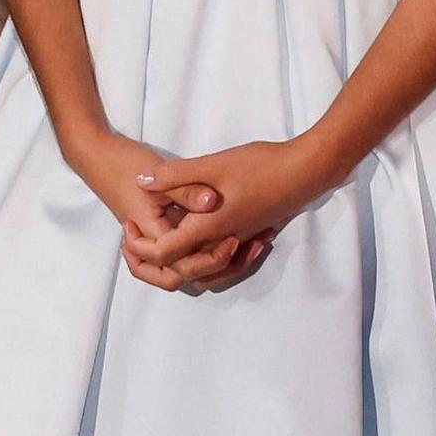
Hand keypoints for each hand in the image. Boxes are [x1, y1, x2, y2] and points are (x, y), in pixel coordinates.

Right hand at [56, 125, 249, 291]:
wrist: (100, 157)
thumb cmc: (126, 164)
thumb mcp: (160, 172)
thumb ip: (186, 189)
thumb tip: (212, 201)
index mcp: (151, 233)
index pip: (180, 264)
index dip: (209, 259)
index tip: (231, 240)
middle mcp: (150, 242)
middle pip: (175, 277)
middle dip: (206, 270)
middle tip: (233, 247)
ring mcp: (152, 238)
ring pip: (174, 269)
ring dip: (202, 266)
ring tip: (231, 247)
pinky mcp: (157, 229)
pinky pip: (175, 252)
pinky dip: (195, 251)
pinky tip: (219, 235)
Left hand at [122, 138, 336, 293]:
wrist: (306, 172)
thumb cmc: (260, 166)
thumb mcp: (212, 165)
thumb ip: (174, 176)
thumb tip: (140, 182)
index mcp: (208, 228)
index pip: (164, 254)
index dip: (140, 246)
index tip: (129, 225)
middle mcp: (222, 243)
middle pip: (180, 270)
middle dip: (152, 262)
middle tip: (134, 240)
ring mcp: (238, 242)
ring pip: (202, 270)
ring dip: (178, 262)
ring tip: (159, 240)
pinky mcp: (249, 236)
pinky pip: (221, 261)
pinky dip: (203, 257)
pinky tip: (196, 234)